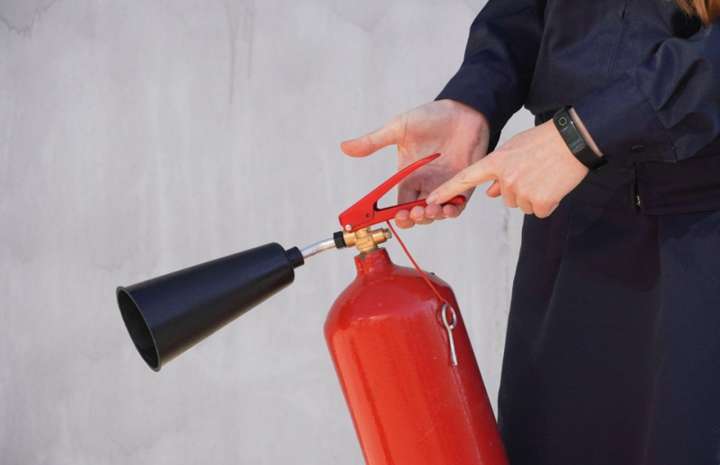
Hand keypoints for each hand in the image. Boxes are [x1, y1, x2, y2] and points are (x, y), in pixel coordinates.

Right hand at [341, 99, 489, 227]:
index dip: (395, 215)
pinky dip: (451, 211)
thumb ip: (373, 141)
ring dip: (430, 217)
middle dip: (413, 219)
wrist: (464, 109)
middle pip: (416, 214)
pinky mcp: (464, 184)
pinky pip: (457, 206)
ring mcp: (445, 185)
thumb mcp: (398, 128)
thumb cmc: (431, 117)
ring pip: (435, 213)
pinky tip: (446, 208)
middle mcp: (425, 185)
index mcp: (408, 177)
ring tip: (428, 210)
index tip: (393, 216)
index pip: (399, 204)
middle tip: (412, 213)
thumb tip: (345, 147)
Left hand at [426, 120, 589, 217]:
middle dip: (518, 188)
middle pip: (504, 198)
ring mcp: (522, 191)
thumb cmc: (545, 141)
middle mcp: (505, 178)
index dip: (446, 191)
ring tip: (546, 175)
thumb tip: (491, 193)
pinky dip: (548, 202)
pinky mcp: (541, 202)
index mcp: (496, 162)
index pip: (465, 179)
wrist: (576, 140)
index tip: (430, 200)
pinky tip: (555, 185)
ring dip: (534, 195)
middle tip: (535, 170)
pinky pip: (539, 211)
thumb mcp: (515, 149)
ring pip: (522, 205)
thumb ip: (499, 169)